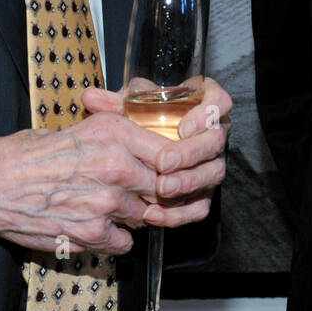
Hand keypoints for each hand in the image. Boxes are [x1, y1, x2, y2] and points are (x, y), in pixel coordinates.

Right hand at [0, 111, 177, 254]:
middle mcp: (117, 166)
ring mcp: (107, 202)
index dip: (173, 166)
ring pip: (145, 216)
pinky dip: (115, 238)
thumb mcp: (79, 128)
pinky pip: (125, 242)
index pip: (171, 152)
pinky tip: (96, 226)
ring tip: (105, 207)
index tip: (168, 172)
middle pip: (163, 187)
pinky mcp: (93, 233)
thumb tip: (142, 148)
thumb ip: (116, 139)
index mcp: (115, 133)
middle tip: (139, 193)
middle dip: (154, 192)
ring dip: (131, 215)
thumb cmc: (27, 153)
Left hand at [82, 78, 231, 226]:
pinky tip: (157, 213)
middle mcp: (212, 134)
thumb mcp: (129, 110)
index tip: (183, 127)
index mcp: (201, 106)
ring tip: (161, 189)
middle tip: (164, 163)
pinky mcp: (203, 191)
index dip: (206, 114)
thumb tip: (92, 98)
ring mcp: (210, 163)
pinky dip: (180, 212)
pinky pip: (201, 205)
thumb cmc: (142, 122)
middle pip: (216, 141)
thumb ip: (114, 103)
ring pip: (213, 173)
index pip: (219, 102)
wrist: (143, 153)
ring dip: (188, 183)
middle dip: (190, 153)